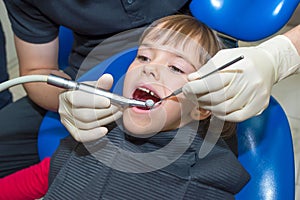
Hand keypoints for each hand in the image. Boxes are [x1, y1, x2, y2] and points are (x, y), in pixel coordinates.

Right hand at [59, 74, 122, 141]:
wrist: (75, 101)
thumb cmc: (84, 93)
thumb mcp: (91, 86)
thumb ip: (100, 84)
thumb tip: (108, 79)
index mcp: (67, 94)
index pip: (77, 99)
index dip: (94, 101)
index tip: (108, 101)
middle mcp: (65, 109)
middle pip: (85, 115)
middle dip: (105, 112)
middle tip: (118, 107)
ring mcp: (68, 121)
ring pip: (87, 125)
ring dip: (105, 120)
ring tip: (116, 114)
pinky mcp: (72, 131)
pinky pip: (82, 136)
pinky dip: (94, 134)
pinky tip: (104, 130)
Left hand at [183, 35, 299, 121]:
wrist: (268, 63)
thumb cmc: (244, 59)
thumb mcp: (224, 56)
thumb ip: (208, 68)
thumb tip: (192, 79)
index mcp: (241, 67)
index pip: (213, 82)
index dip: (196, 88)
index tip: (186, 89)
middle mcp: (250, 82)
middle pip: (218, 97)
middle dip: (200, 98)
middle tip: (192, 96)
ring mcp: (256, 95)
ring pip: (225, 109)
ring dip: (209, 107)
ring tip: (203, 101)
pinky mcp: (260, 105)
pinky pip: (237, 116)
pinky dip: (223, 115)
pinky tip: (216, 109)